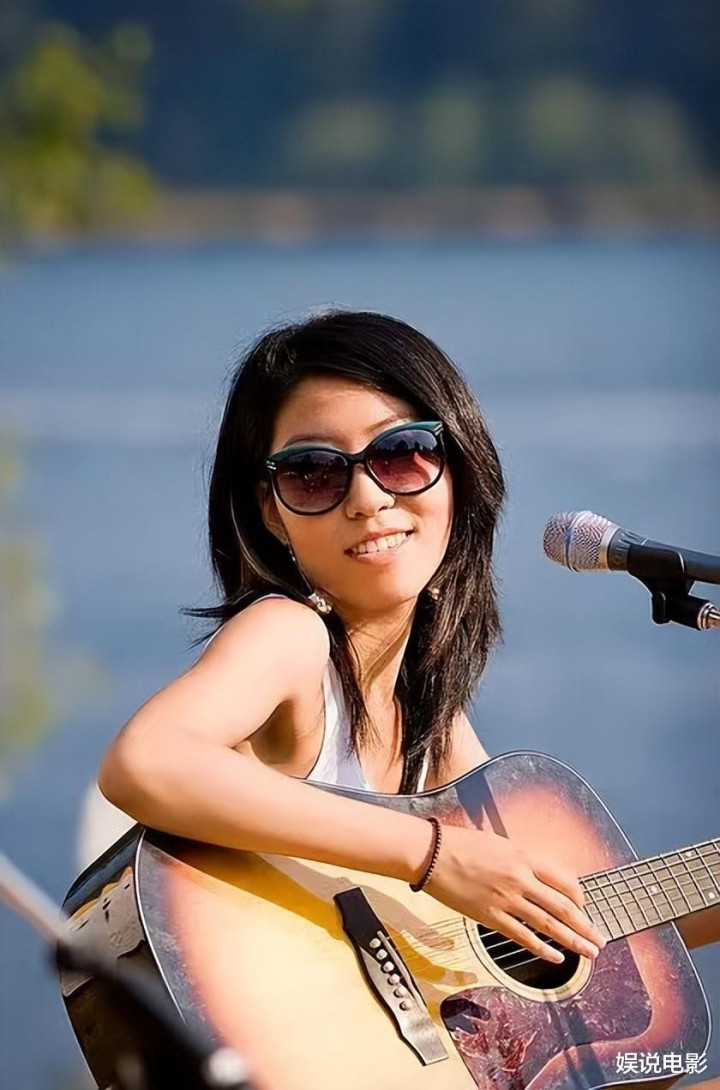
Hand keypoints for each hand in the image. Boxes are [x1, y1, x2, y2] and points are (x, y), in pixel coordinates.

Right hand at [425, 825, 606, 962]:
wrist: (432, 854)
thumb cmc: (463, 844)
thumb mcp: (501, 844)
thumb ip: (522, 860)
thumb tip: (540, 877)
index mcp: (525, 856)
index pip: (565, 880)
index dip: (580, 898)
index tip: (585, 907)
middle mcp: (522, 878)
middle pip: (564, 907)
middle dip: (586, 926)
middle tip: (600, 939)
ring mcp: (507, 900)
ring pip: (550, 925)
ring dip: (574, 941)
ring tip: (589, 952)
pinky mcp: (491, 917)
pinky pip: (524, 937)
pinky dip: (543, 949)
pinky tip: (557, 958)